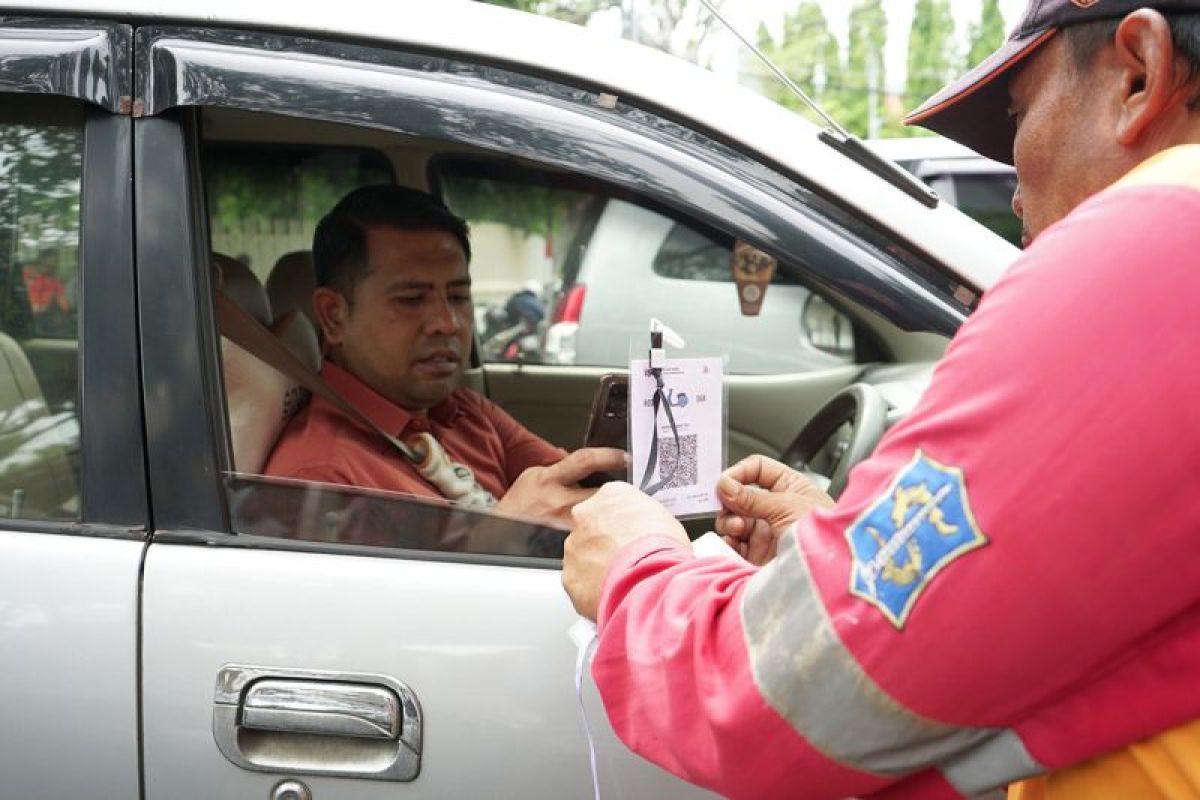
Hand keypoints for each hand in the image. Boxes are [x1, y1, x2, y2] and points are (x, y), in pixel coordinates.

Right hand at [496, 447, 627, 528]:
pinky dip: (604, 533)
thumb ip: (561, 468)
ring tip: (619, 513)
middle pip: (603, 493)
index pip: (585, 461)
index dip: (609, 456)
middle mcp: (558, 503)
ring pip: (602, 517)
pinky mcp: (567, 545)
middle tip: (628, 492)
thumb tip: (588, 461)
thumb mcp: (535, 476)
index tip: (625, 457)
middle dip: (619, 491)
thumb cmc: (519, 505)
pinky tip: (607, 533)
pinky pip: (594, 537)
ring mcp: (564, 527)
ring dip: (614, 513)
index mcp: (549, 480)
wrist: (499, 534)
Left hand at [563, 481, 688, 619]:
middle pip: (591, 528)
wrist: (651, 579)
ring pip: (583, 555)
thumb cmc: (661, 549)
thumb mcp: (663, 518)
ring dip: (597, 566)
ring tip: (622, 578)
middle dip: (604, 542)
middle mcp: (586, 516)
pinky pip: (579, 582)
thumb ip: (643, 518)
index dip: (621, 523)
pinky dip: (592, 589)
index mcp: (610, 495)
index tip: (629, 534)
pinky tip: (612, 592)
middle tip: (625, 557)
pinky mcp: (569, 574)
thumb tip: (645, 529)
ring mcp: (575, 545)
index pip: (610, 504)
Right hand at [715, 455, 834, 565]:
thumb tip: (725, 486)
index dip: (739, 473)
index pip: (757, 469)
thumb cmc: (826, 537)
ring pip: (733, 519)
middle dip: (729, 500)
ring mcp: (766, 531)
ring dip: (729, 521)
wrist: (831, 575)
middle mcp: (776, 507)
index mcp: (789, 487)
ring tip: (736, 528)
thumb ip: (752, 497)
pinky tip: (732, 542)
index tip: (723, 483)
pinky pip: (734, 544)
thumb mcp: (786, 508)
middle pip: (739, 495)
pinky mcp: (758, 554)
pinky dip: (728, 542)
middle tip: (725, 505)